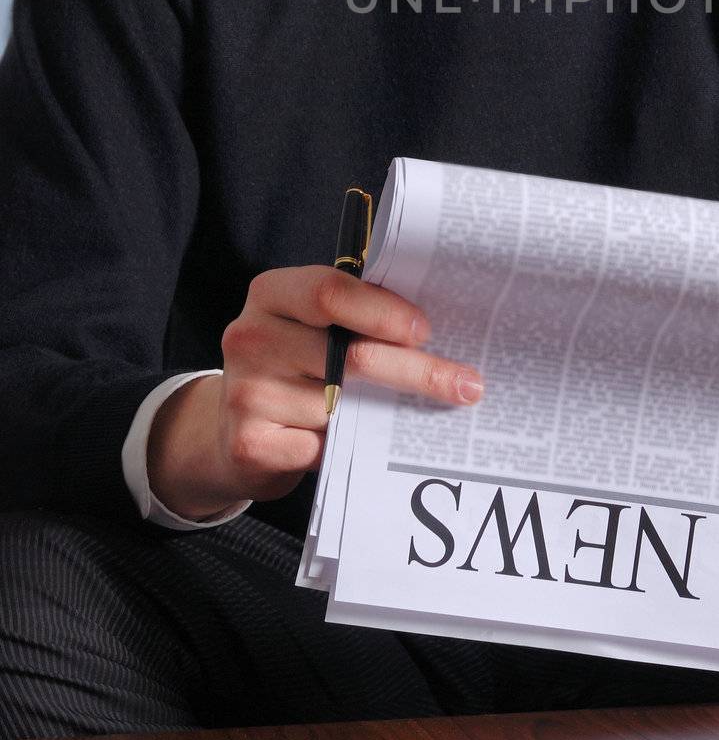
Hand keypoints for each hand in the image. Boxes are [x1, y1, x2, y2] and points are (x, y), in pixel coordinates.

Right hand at [147, 265, 482, 519]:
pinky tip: (342, 443)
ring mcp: (245, 391)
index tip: (426, 331)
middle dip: (416, 370)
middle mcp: (251, 336)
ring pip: (340, 405)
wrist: (232, 430)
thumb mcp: (314, 328)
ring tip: (394, 413)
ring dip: (376, 414)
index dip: (385, 312)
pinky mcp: (249, 442)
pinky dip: (342, 447)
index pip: (330, 291)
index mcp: (272, 293)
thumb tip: (435, 333)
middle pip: (348, 354)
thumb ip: (356, 318)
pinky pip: (321, 446)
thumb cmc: (294, 367)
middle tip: (466, 384)